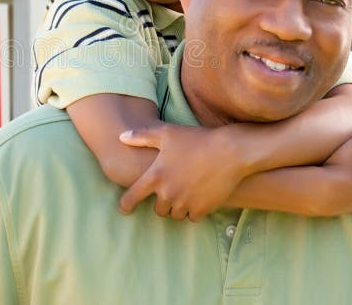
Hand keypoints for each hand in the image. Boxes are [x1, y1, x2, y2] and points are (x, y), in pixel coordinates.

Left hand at [117, 124, 245, 221]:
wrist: (230, 151)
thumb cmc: (196, 139)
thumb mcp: (167, 133)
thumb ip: (142, 136)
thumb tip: (121, 137)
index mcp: (155, 176)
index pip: (132, 197)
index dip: (126, 204)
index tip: (125, 209)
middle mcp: (168, 193)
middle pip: (158, 210)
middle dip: (161, 203)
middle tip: (170, 190)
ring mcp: (185, 203)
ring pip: (175, 215)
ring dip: (177, 207)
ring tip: (185, 192)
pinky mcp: (202, 209)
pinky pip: (192, 217)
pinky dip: (193, 211)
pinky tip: (198, 197)